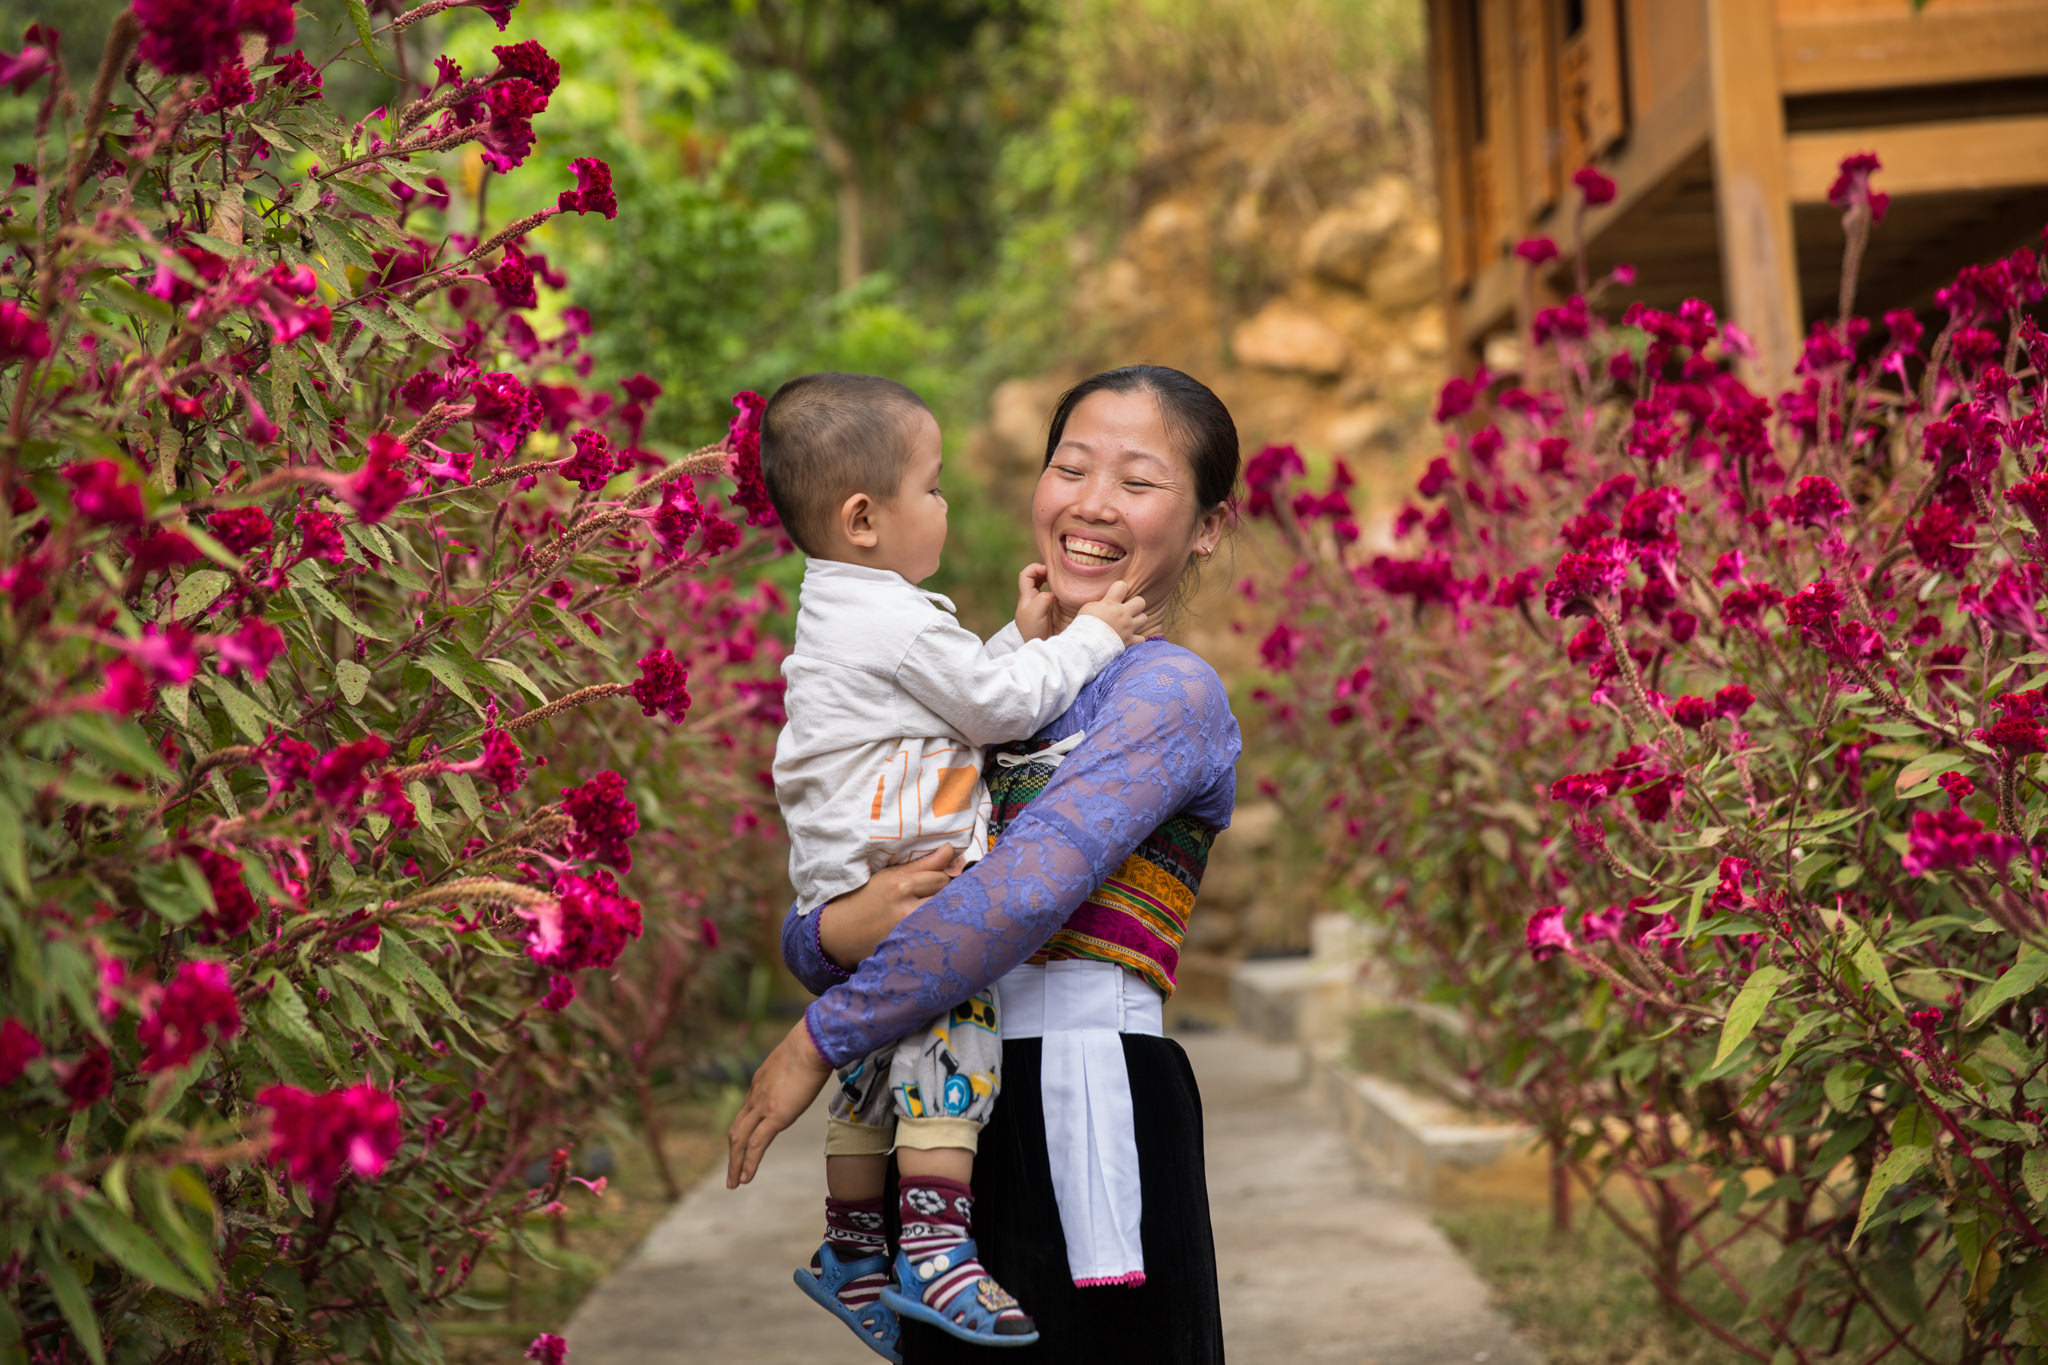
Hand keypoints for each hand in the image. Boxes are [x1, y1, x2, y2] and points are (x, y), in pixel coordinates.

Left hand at [726, 1020, 832, 1186]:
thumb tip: (809, 1068)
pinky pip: (756, 1145)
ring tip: (734, 1183)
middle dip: (733, 1152)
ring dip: (735, 1163)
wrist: (811, 1042)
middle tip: (732, 1170)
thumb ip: (795, 1069)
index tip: (743, 1143)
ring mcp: (762, 1106)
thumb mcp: (796, 1059)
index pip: (746, 1111)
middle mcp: (755, 1096)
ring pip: (740, 1140)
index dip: (743, 1130)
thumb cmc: (811, 1046)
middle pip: (737, 1129)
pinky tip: (745, 1178)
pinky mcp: (774, 1116)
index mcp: (759, 1083)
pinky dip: (748, 1163)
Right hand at [815, 845, 958, 969]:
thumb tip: (949, 850)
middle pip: (947, 896)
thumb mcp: (888, 876)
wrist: (839, 932)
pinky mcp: (908, 947)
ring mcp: (908, 931)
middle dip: (944, 892)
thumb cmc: (863, 898)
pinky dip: (934, 927)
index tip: (936, 877)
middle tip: (931, 894)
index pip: (941, 875)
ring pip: (944, 914)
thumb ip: (921, 864)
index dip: (941, 875)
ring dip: (942, 910)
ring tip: (928, 909)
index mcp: (900, 885)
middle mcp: (906, 908)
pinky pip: (935, 934)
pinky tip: (924, 925)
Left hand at [1014, 562, 1054, 641]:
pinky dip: (1056, 590)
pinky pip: (1050, 595)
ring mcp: (1039, 606)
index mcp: (1025, 598)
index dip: (1035, 568)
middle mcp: (1031, 600)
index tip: (1047, 571)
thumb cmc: (1035, 632)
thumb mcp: (1036, 612)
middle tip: (1056, 574)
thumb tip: (1052, 593)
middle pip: (1033, 578)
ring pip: (1042, 586)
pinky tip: (1063, 593)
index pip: (1025, 575)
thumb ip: (1043, 599)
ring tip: (1060, 581)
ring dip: (1050, 580)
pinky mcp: (1048, 612)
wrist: (1042, 649)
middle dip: (1043, 572)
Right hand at [1077, 580, 1155, 645]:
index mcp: (1111, 604)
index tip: (1116, 593)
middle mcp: (1123, 614)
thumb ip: (1100, 604)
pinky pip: (1141, 639)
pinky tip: (1130, 638)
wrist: (1088, 645)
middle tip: (1127, 609)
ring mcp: (1128, 628)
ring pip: (1144, 618)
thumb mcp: (1088, 608)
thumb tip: (1104, 604)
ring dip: (1138, 620)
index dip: (1120, 588)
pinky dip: (1136, 639)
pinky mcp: (1129, 641)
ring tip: (1129, 623)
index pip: (1122, 585)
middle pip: (1140, 602)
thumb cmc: (1084, 625)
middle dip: (1135, 604)